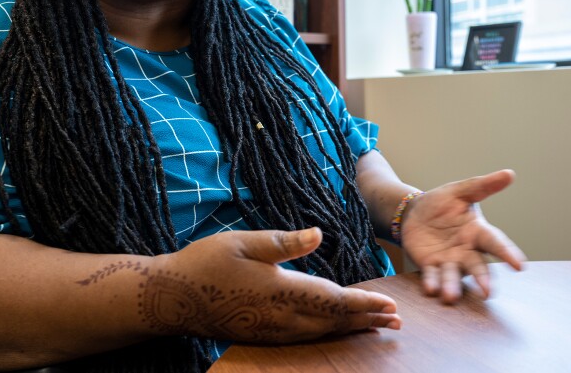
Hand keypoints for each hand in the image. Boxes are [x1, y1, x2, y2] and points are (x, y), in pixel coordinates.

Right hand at [154, 228, 400, 342]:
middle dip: (367, 320)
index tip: (389, 305)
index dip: (364, 303)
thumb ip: (284, 242)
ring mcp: (272, 330)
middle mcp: (281, 317)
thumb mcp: (244, 242)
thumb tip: (319, 234)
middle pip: (334, 321)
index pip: (333, 300)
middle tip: (396, 321)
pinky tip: (333, 330)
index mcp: (281, 290)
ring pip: (321, 332)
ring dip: (350, 329)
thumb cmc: (206, 263)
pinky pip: (304, 337)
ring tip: (374, 327)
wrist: (174, 298)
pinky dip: (327, 334)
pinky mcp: (262, 335)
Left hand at [401, 170, 525, 303]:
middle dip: (483, 279)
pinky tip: (431, 289)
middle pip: (477, 266)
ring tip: (450, 296)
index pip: (495, 243)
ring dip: (452, 286)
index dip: (508, 253)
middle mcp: (467, 250)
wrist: (412, 212)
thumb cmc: (441, 203)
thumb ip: (483, 186)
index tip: (520, 265)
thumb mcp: (460, 191)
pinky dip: (432, 282)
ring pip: (454, 276)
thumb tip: (509, 174)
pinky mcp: (430, 266)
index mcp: (477, 232)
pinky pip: (432, 276)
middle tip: (488, 292)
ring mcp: (449, 260)